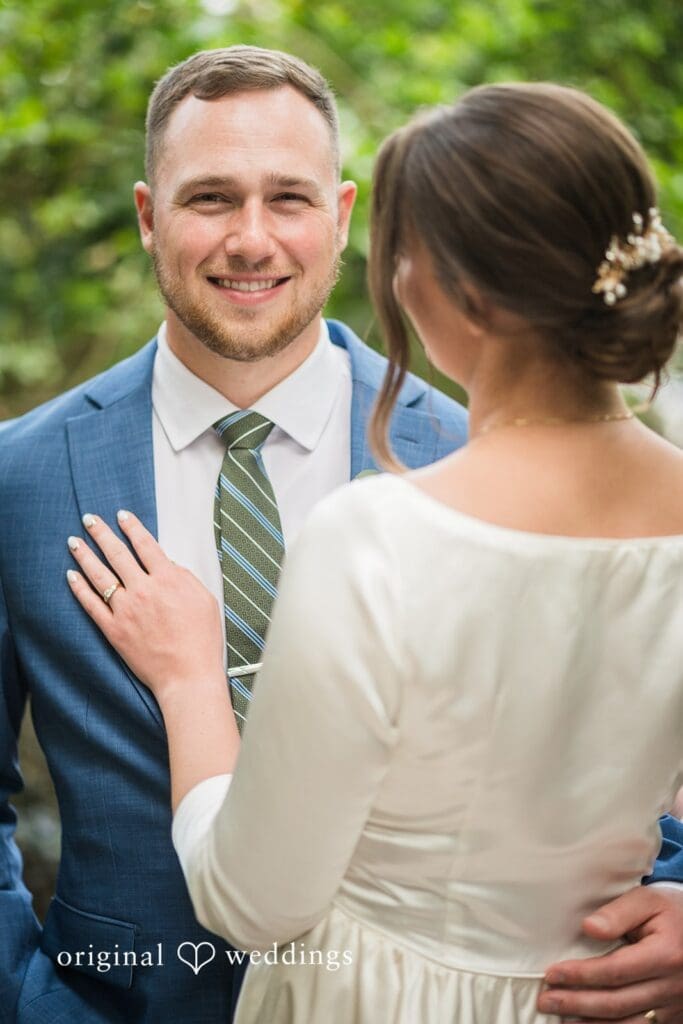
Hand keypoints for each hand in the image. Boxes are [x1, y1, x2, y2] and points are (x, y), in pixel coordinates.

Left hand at [67, 511, 224, 702]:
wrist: (188, 674)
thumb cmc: (202, 640)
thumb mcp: (205, 599)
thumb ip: (185, 578)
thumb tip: (168, 565)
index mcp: (168, 579)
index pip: (145, 545)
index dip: (132, 527)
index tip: (122, 515)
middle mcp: (143, 590)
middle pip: (117, 554)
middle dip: (101, 533)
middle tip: (89, 519)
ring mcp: (126, 610)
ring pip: (100, 575)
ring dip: (85, 555)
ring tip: (73, 541)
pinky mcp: (114, 630)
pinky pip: (92, 604)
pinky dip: (79, 588)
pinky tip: (71, 575)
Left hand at [538, 886, 682, 1021]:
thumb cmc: (669, 911)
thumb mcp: (647, 900)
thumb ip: (618, 913)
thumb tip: (589, 928)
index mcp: (665, 955)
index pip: (615, 970)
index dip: (581, 975)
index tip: (552, 974)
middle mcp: (671, 986)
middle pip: (618, 1002)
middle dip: (578, 1004)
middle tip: (545, 1001)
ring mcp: (674, 1005)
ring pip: (629, 1023)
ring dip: (592, 1023)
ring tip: (561, 1019)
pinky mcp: (674, 1016)